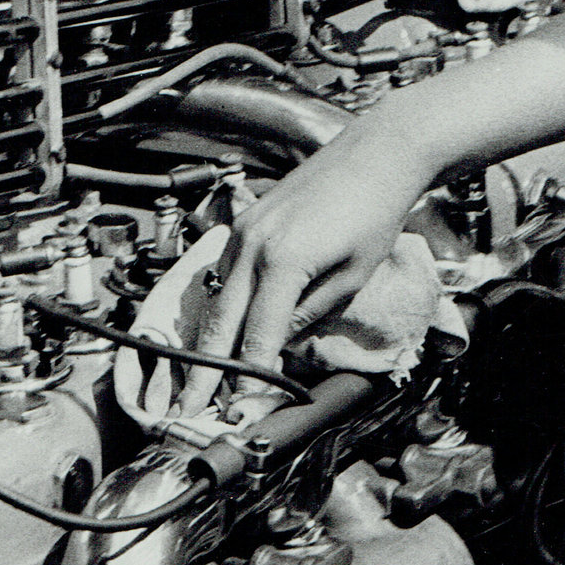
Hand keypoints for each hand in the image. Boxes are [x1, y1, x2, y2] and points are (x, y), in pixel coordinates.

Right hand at [195, 117, 439, 385]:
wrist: (373, 157)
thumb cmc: (374, 215)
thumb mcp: (352, 278)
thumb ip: (311, 314)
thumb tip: (279, 344)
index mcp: (284, 263)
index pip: (258, 335)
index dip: (246, 376)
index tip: (235, 407)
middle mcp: (253, 246)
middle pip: (221, 321)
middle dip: (205, 370)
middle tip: (190, 407)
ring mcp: (243, 231)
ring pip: (216, 297)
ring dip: (210, 339)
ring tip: (202, 377)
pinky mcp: (244, 222)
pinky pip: (225, 272)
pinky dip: (222, 303)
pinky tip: (224, 327)